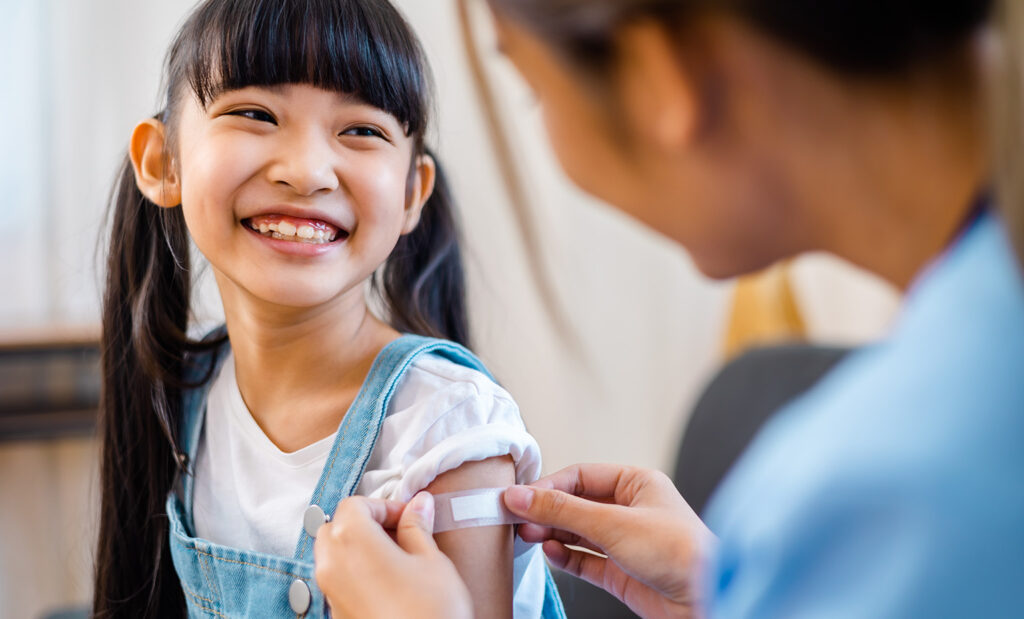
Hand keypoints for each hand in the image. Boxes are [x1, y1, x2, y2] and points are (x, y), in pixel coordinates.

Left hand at [314, 492, 472, 618]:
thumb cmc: (431, 611)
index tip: (410, 516)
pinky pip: (338, 582)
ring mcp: (330, 593)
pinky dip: (357, 573)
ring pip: (333, 555)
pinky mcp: (336, 615)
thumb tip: (419, 503)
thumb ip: (418, 527)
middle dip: (366, 524)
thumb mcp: (432, 560)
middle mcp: (331, 564)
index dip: (385, 505)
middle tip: (401, 534)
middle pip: (337, 527)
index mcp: (352, 539)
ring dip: (359, 548)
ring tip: (398, 560)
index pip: (356, 504)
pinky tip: (389, 584)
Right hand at [503, 464, 715, 618]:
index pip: (581, 476)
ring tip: (527, 534)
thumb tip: (521, 496)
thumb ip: (563, 510)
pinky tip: (550, 551)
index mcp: (637, 483)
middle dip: (546, 510)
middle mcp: (631, 509)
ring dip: (551, 532)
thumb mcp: (613, 523)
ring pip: (578, 532)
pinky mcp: (622, 572)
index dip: (548, 486)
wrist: (706, 599)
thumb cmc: (679, 551)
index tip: (518, 497)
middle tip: (515, 517)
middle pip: (576, 503)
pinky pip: (584, 559)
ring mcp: (626, 542)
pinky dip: (564, 556)